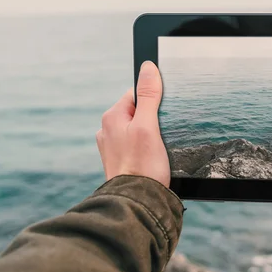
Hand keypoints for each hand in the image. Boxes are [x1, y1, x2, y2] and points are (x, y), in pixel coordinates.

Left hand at [96, 61, 169, 186]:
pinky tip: (152, 161)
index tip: (165, 115)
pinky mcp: (119, 161)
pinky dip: (145, 150)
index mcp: (112, 117)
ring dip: (150, 137)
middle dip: (153, 121)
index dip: (154, 102)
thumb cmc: (143, 166)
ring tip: (157, 152)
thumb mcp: (149, 126)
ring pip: (137, 130)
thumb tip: (148, 68)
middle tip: (163, 136)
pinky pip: (135, 146)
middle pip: (138, 112)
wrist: (136, 203)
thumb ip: (148, 96)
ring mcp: (112, 147)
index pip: (136, 94)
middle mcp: (107, 130)